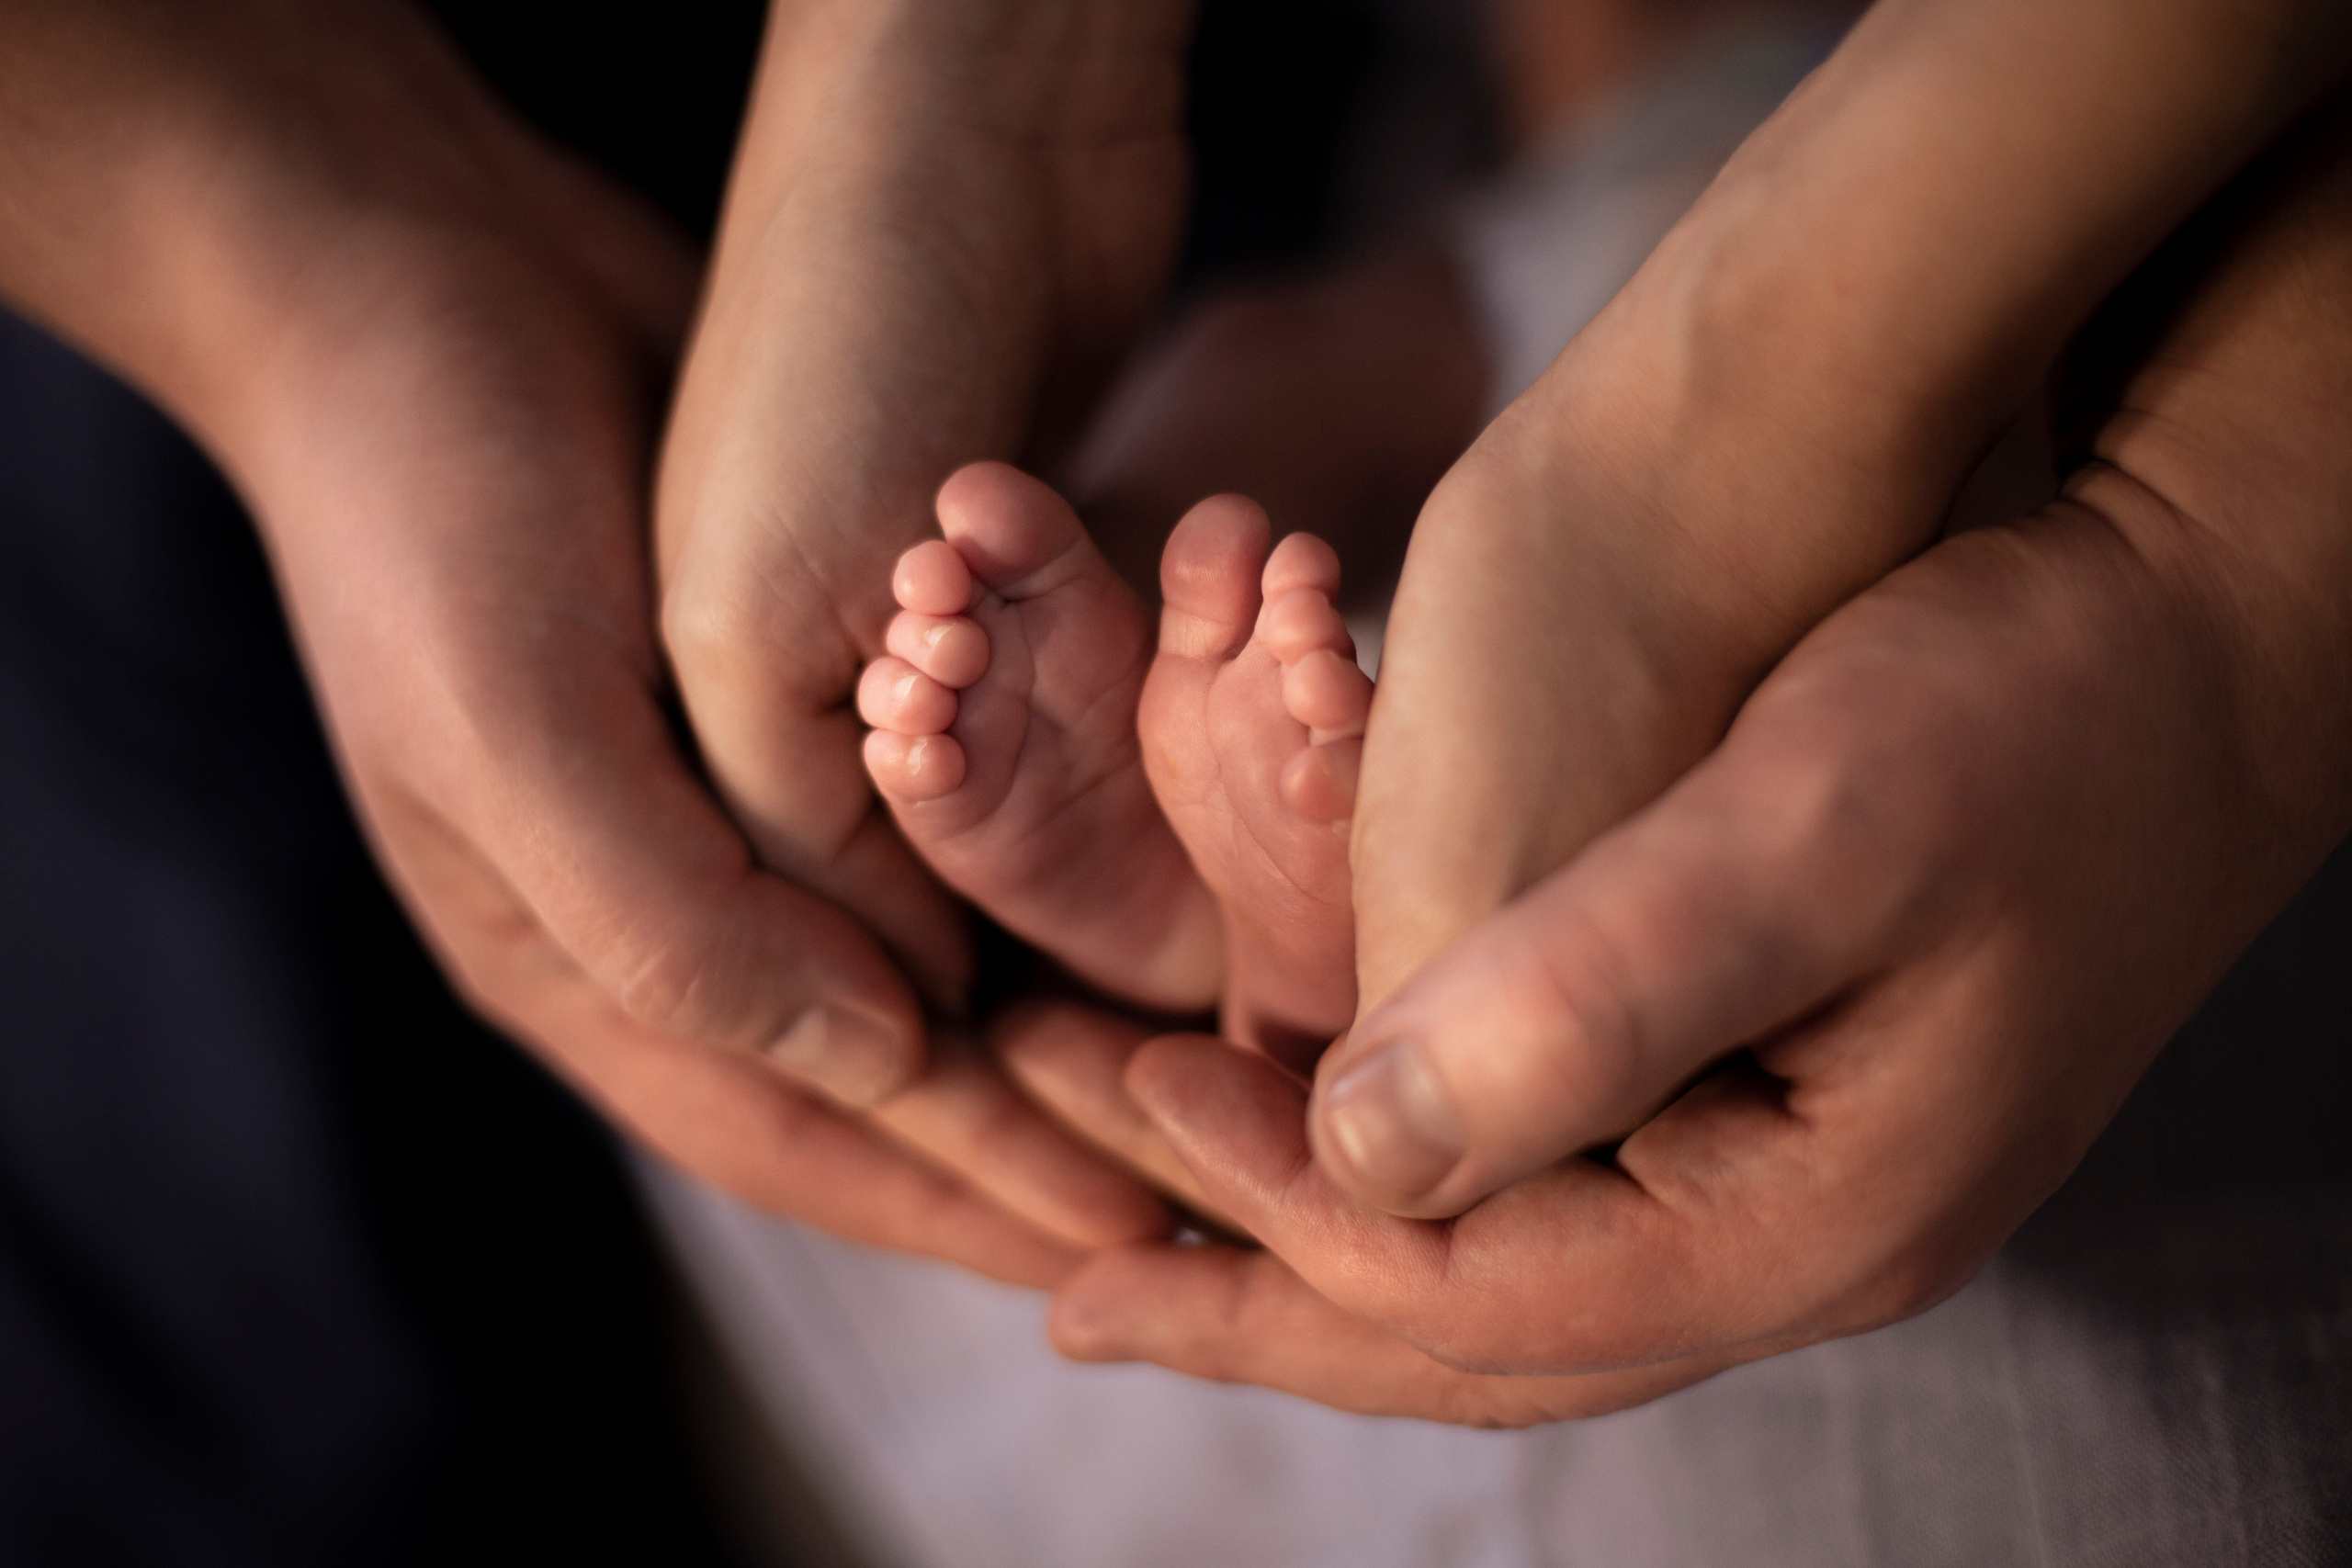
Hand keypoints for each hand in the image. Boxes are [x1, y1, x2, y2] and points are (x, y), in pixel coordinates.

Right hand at [0, 0, 1168, 1284]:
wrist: (410, 272)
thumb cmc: (435, 511)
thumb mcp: (524, 733)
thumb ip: (682, 927)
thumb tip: (882, 1061)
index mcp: (575, 957)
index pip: (800, 1127)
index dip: (962, 1194)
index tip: (1129, 1240)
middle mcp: (666, 903)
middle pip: (882, 1070)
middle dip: (1031, 1136)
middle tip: (1207, 1180)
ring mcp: (733, 800)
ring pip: (924, 951)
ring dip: (1051, 1011)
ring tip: (1205, 1056)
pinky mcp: (797, 699)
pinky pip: (940, 819)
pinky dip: (1034, 865)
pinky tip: (1144, 877)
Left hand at [1040, 97, 2351, 1414]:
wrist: (2200, 634)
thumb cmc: (2030, 702)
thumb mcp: (1811, 824)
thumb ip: (1590, 997)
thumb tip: (1356, 1148)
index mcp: (1805, 1217)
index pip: (1478, 1284)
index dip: (1282, 1214)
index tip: (1134, 1093)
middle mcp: (1795, 1238)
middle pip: (1477, 1339)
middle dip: (1266, 1314)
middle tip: (1075, 1295)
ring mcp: (1790, 1182)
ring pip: (1510, 1281)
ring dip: (1325, 1262)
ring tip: (1155, 1249)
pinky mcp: (1774, 1103)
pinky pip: (1558, 1200)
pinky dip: (1417, 1188)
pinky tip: (1334, 1144)